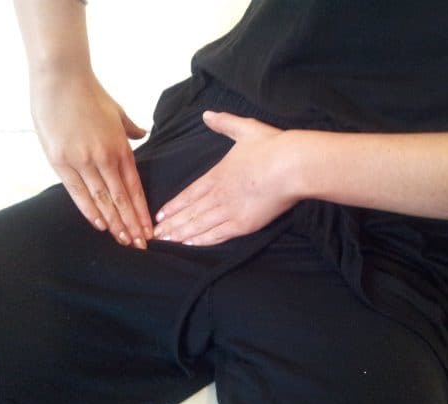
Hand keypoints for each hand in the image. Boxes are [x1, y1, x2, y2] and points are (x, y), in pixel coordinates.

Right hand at [31, 72, 152, 248]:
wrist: (62, 78)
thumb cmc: (91, 94)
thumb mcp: (117, 112)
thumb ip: (131, 129)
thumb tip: (142, 134)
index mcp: (121, 149)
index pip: (135, 188)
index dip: (143, 211)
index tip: (149, 229)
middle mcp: (105, 159)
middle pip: (122, 199)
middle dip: (132, 224)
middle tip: (141, 245)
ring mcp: (83, 161)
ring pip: (103, 200)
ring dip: (115, 223)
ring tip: (125, 241)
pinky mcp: (61, 161)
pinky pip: (78, 192)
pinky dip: (90, 210)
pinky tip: (100, 226)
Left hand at [153, 111, 302, 245]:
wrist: (292, 165)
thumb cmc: (272, 147)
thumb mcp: (246, 129)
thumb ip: (225, 123)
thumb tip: (207, 115)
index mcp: (217, 174)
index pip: (189, 193)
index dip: (174, 205)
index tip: (160, 214)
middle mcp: (218, 194)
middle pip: (189, 212)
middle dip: (171, 224)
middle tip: (155, 234)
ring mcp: (229, 211)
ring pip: (198, 225)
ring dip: (180, 234)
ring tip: (165, 241)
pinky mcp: (243, 224)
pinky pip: (217, 235)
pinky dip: (201, 241)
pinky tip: (188, 244)